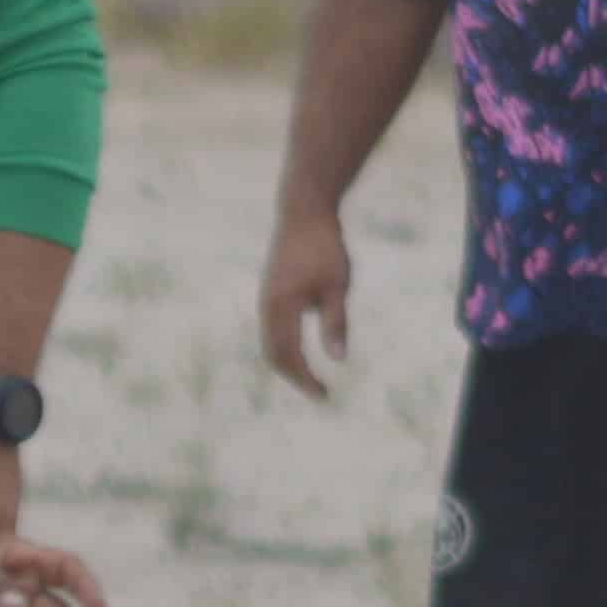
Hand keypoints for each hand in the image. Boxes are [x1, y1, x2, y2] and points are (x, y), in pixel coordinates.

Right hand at [259, 208, 352, 398]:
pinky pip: (272, 329)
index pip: (289, 356)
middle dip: (296, 377)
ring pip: (271, 342)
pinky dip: (285, 347)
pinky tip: (303, 348)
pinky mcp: (271, 292)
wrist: (303, 211)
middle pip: (273, 355)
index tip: (325, 395)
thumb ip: (335, 323)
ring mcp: (266, 299)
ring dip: (289, 363)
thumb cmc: (324, 247)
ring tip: (311, 376)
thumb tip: (339, 360)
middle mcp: (267, 307)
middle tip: (320, 392)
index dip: (306, 380)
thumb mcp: (337, 286)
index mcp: (281, 308)